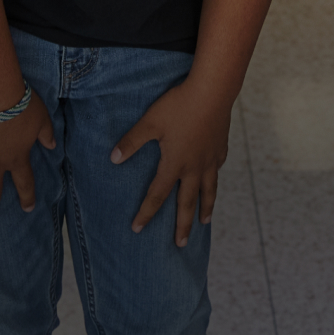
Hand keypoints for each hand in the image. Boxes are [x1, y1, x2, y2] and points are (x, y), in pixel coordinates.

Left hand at [111, 80, 234, 247]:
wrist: (213, 91)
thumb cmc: (179, 105)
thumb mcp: (150, 122)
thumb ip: (131, 142)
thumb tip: (113, 159)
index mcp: (175, 164)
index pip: (158, 195)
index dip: (146, 213)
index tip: (138, 228)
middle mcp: (194, 167)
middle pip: (188, 203)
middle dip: (183, 225)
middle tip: (181, 243)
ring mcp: (210, 159)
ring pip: (208, 190)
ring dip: (206, 208)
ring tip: (204, 222)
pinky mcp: (220, 148)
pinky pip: (217, 170)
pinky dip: (213, 180)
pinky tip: (212, 180)